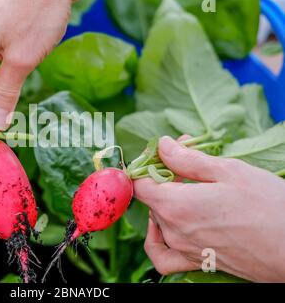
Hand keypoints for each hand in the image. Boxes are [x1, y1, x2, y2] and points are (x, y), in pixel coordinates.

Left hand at [135, 136, 284, 281]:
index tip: (163, 155)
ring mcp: (182, 249)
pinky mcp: (195, 262)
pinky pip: (162, 255)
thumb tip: (162, 146)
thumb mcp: (228, 171)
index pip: (139, 183)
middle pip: (150, 198)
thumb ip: (187, 159)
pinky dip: (157, 240)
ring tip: (189, 187)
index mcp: (175, 205)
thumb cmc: (268, 207)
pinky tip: (166, 227)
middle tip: (187, 161)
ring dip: (165, 200)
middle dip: (163, 176)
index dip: (147, 165)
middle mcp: (173, 230)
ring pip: (157, 220)